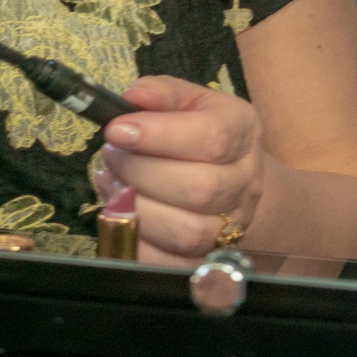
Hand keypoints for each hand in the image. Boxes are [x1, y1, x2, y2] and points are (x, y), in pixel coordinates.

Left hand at [91, 76, 268, 264]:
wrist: (232, 177)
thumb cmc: (196, 132)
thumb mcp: (186, 100)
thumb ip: (160, 92)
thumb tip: (133, 97)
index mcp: (242, 131)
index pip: (213, 138)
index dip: (159, 136)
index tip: (116, 130)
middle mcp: (244, 181)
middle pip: (200, 189)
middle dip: (140, 172)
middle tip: (112, 155)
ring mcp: (232, 225)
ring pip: (188, 232)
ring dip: (137, 209)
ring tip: (116, 185)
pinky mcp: (207, 257)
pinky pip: (171, 264)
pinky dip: (137, 243)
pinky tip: (121, 215)